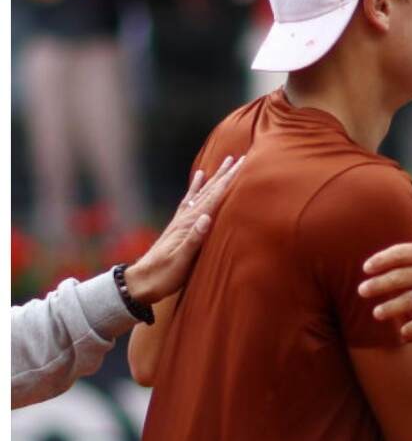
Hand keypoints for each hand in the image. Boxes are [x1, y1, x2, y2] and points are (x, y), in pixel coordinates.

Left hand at [123, 155, 244, 304]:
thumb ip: (193, 240)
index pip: (214, 199)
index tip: (242, 166)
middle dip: (225, 174)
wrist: (141, 282)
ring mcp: (182, 220)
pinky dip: (196, 187)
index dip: (228, 182)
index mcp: (190, 225)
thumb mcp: (180, 262)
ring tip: (225, 161)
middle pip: (210, 191)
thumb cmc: (163, 276)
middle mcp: (187, 218)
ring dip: (215, 177)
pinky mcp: (179, 225)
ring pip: (203, 193)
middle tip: (241, 158)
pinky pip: (190, 200)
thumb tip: (207, 218)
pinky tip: (199, 177)